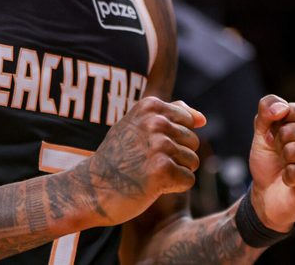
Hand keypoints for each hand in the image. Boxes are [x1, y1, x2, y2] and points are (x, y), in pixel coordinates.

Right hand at [78, 97, 206, 225]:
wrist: (92, 187)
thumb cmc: (118, 157)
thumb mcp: (137, 125)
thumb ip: (170, 114)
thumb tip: (203, 119)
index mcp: (150, 106)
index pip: (188, 121)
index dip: (173, 138)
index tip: (147, 145)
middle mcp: (155, 122)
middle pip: (193, 142)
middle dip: (176, 156)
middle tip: (146, 162)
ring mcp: (159, 145)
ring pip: (193, 161)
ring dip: (175, 172)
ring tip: (149, 173)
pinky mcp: (162, 171)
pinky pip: (188, 180)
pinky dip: (173, 187)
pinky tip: (152, 185)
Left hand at [248, 94, 294, 231]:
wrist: (270, 192)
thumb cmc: (271, 157)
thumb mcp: (262, 128)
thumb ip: (266, 109)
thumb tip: (282, 109)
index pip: (287, 110)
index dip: (275, 126)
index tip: (280, 138)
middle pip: (288, 131)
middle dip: (279, 146)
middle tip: (286, 156)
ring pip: (291, 151)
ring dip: (284, 163)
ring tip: (293, 167)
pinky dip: (288, 178)